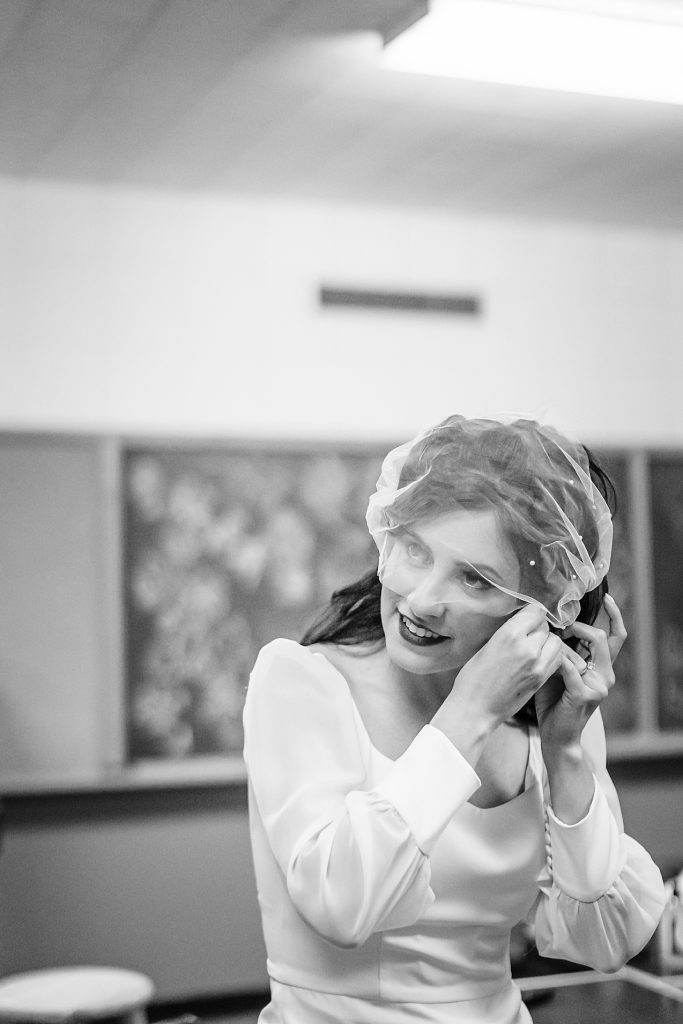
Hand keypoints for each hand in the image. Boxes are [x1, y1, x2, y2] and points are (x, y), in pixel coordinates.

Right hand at [451, 604, 563, 728]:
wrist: (475, 709)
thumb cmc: (473, 679)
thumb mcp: (487, 647)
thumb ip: (508, 633)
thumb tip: (521, 624)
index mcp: (509, 635)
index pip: (535, 611)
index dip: (531, 614)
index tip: (526, 618)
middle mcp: (527, 648)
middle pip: (546, 627)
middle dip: (538, 629)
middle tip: (527, 636)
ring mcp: (537, 665)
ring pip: (556, 642)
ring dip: (547, 642)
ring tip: (534, 648)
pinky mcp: (541, 679)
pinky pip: (556, 660)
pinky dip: (551, 656)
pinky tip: (538, 661)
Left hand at [535, 595, 626, 753]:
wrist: (556, 735)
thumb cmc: (554, 701)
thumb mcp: (559, 668)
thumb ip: (562, 648)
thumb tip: (551, 622)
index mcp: (602, 667)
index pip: (616, 636)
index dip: (615, 615)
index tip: (608, 598)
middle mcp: (606, 675)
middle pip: (603, 639)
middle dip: (582, 627)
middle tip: (564, 626)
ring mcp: (599, 687)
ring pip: (586, 651)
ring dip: (564, 647)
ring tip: (549, 650)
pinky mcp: (585, 696)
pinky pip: (571, 668)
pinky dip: (559, 661)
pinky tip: (549, 661)